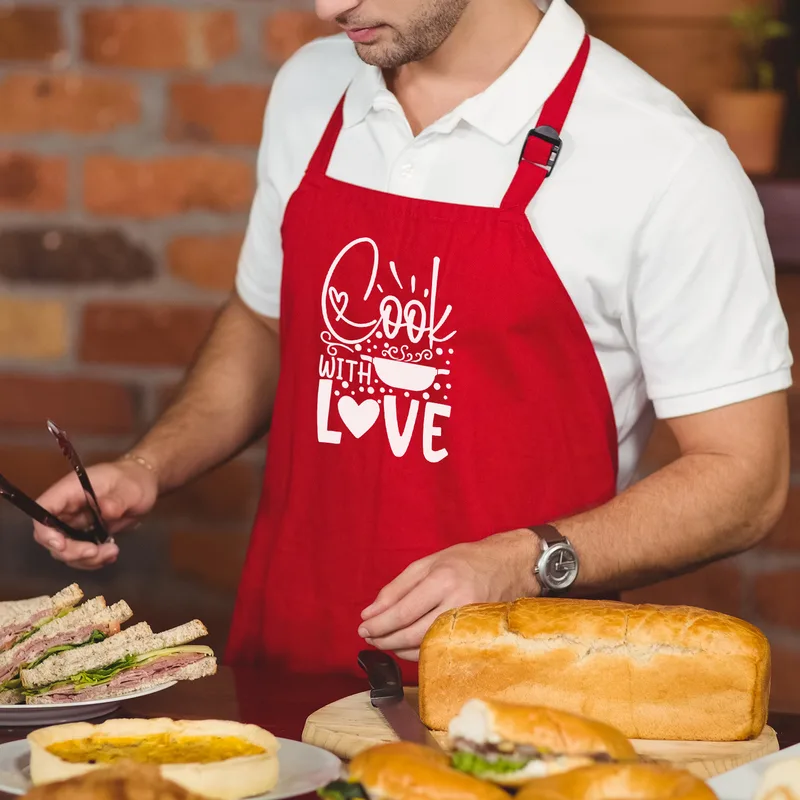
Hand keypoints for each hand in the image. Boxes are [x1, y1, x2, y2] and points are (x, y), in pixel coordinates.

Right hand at [32, 459, 158, 569]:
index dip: (45, 530)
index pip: (44, 510)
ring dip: (86, 559)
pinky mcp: (85, 535)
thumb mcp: (130, 489)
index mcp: (71, 491)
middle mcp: (67, 508)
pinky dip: (93, 560)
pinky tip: (110, 555)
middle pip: (51, 537)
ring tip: (112, 552)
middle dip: (71, 552)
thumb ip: (117, 500)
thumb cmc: (134, 480)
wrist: (144, 484)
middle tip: (97, 552)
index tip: (62, 545)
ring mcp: (75, 523)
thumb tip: (107, 510)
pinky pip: (80, 554)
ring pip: (65, 550)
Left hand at [357, 530, 538, 660]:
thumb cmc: (467, 560)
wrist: (510, 566)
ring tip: (384, 641)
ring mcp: (470, 622)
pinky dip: (418, 651)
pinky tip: (407, 645)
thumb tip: (370, 612)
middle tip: (369, 638)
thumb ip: (397, 588)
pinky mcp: (476, 635)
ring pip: (426, 647)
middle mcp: (458, 602)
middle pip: (413, 633)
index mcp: (444, 580)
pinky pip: (440, 650)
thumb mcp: (428, 562)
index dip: (380, 624)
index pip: (404, 611)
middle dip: (385, 639)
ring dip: (398, 648)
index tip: (363, 628)